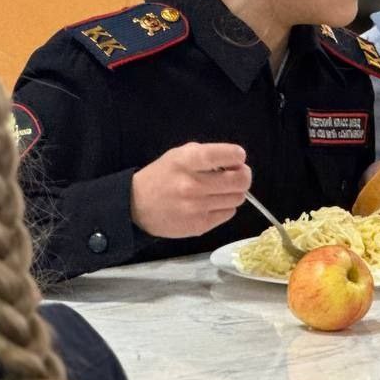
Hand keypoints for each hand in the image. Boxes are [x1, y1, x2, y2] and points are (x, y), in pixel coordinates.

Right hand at [131, 142, 249, 237]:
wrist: (136, 205)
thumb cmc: (162, 175)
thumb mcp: (179, 154)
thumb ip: (208, 154)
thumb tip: (236, 162)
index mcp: (188, 161)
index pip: (229, 155)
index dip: (237, 156)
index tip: (235, 158)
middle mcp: (193, 184)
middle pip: (240, 180)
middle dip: (243, 175)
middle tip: (235, 175)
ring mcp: (197, 207)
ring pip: (238, 198)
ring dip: (233, 192)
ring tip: (220, 190)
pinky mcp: (199, 226)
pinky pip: (228, 213)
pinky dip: (224, 207)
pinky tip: (211, 203)